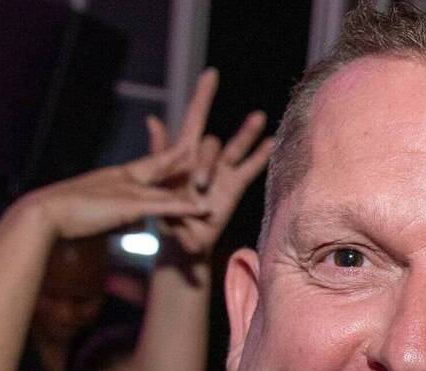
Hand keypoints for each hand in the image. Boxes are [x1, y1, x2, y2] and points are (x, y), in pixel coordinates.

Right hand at [13, 120, 213, 242]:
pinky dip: (184, 207)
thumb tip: (130, 221)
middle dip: (188, 155)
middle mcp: (126, 179)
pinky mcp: (129, 207)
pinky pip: (163, 206)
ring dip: (194, 182)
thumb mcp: (98, 214)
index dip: (172, 156)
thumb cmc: (64, 218)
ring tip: (221, 176)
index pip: (151, 164)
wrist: (44, 215)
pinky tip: (204, 209)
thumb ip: (118, 215)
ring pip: (169, 184)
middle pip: (164, 163)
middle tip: (212, 145)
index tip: (189, 148)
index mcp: (119, 178)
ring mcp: (129, 191)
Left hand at [145, 68, 273, 262]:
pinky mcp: (235, 187)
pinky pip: (250, 169)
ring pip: (236, 147)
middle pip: (211, 144)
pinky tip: (272, 143)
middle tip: (201, 185)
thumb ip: (158, 152)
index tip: (211, 74)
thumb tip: (153, 119)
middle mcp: (205, 158)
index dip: (202, 96)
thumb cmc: (163, 212)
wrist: (180, 241)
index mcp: (184, 154)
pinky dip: (261, 157)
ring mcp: (222, 172)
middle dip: (207, 162)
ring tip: (258, 117)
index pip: (195, 117)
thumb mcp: (155, 182)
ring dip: (246, 133)